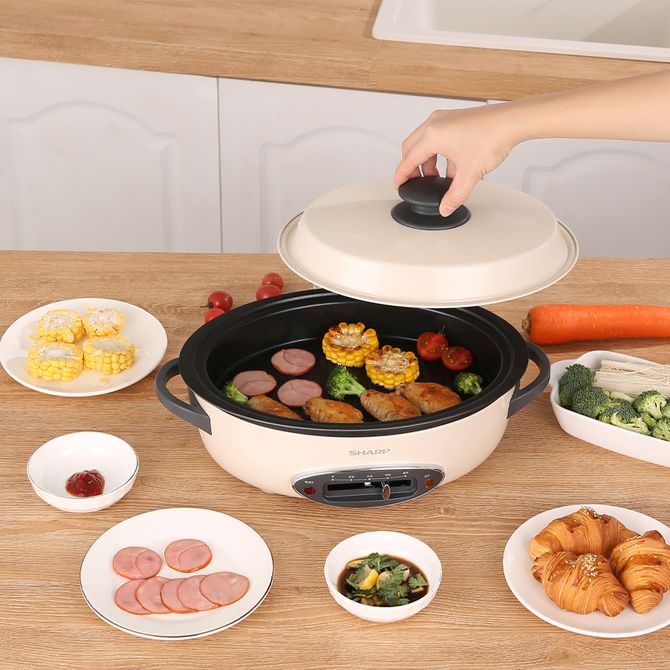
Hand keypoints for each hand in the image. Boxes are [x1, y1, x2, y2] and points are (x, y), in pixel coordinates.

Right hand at [394, 105, 518, 215]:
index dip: (402, 175)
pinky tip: (452, 167)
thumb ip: (455, 194)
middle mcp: (435, 124)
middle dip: (412, 168)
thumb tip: (446, 207)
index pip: (408, 159)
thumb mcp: (470, 173)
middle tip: (416, 182)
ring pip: (424, 143)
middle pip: (411, 148)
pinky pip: (438, 138)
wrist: (512, 121)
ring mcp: (444, 119)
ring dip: (427, 161)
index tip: (399, 184)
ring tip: (437, 177)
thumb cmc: (492, 136)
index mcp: (432, 135)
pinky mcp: (454, 120)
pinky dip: (439, 153)